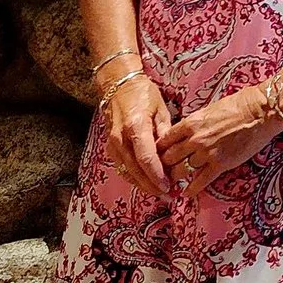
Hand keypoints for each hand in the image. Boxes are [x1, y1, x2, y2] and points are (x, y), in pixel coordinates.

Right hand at [102, 76, 174, 198]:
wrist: (119, 86)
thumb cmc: (145, 95)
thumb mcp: (161, 110)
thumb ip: (165, 133)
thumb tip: (172, 154)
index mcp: (135, 127)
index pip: (145, 157)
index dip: (156, 174)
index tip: (168, 186)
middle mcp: (120, 138)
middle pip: (135, 169)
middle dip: (150, 185)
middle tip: (167, 196)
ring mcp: (112, 143)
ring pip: (126, 171)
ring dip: (142, 184)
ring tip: (159, 194)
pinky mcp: (110, 147)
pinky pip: (122, 166)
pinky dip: (133, 177)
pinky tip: (145, 183)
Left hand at [156, 84, 282, 199]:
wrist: (262, 111)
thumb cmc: (239, 104)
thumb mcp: (209, 109)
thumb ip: (195, 123)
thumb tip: (186, 133)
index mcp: (191, 123)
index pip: (164, 140)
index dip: (158, 149)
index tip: (157, 154)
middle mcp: (195, 139)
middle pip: (168, 157)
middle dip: (162, 165)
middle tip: (160, 171)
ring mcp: (207, 153)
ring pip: (181, 170)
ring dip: (174, 178)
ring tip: (170, 183)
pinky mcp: (221, 164)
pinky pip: (200, 181)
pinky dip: (191, 189)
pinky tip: (186, 193)